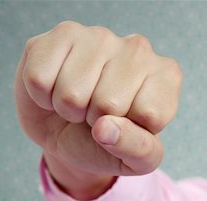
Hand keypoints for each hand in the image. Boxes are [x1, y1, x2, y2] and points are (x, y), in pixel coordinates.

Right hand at [14, 21, 181, 177]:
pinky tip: (57, 86)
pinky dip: (43, 95)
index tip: (127, 125)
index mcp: (166, 77)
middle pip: (108, 103)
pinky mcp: (63, 34)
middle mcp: (139, 50)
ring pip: (72, 92)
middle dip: (97, 121)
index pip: (150, 114)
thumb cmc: (110, 143)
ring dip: (69, 109)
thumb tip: (105, 127)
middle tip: (98, 115)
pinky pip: (40, 79)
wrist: (69, 132)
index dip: (131, 133)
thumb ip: (137, 149)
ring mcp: (101, 37)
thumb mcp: (136, 160)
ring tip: (79, 102)